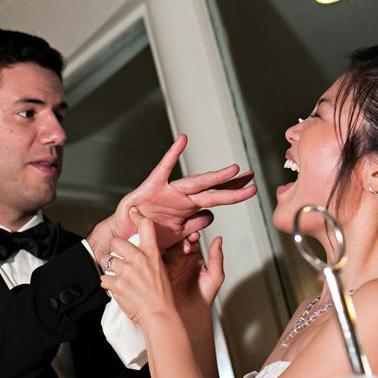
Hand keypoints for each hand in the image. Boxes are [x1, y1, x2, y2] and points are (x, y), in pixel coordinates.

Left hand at [100, 209, 174, 325]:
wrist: (159, 314)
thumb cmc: (161, 296)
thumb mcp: (161, 269)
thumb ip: (148, 258)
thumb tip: (135, 252)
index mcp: (152, 254)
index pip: (145, 226)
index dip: (137, 216)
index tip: (132, 212)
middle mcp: (139, 259)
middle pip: (116, 242)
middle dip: (114, 251)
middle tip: (118, 260)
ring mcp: (127, 271)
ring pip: (107, 260)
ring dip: (109, 268)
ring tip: (117, 276)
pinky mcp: (117, 284)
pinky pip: (104, 278)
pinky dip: (107, 284)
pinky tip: (117, 288)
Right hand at [112, 134, 255, 248]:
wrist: (125, 236)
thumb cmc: (148, 233)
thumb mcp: (177, 236)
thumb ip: (193, 226)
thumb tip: (211, 217)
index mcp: (188, 209)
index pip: (216, 200)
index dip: (234, 195)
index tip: (252, 189)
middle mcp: (182, 199)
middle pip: (212, 191)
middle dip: (233, 185)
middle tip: (251, 176)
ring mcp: (168, 192)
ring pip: (196, 184)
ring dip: (215, 177)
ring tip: (233, 170)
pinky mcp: (151, 188)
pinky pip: (163, 169)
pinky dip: (172, 155)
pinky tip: (182, 141)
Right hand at [163, 230, 224, 322]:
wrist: (191, 316)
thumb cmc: (204, 298)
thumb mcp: (215, 277)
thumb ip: (217, 258)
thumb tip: (218, 240)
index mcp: (194, 257)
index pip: (190, 241)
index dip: (191, 237)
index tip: (192, 237)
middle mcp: (180, 259)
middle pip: (176, 242)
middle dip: (178, 240)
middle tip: (182, 245)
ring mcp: (168, 265)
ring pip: (164, 249)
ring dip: (167, 247)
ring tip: (173, 251)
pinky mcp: (157, 273)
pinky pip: (154, 261)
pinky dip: (154, 255)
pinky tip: (159, 254)